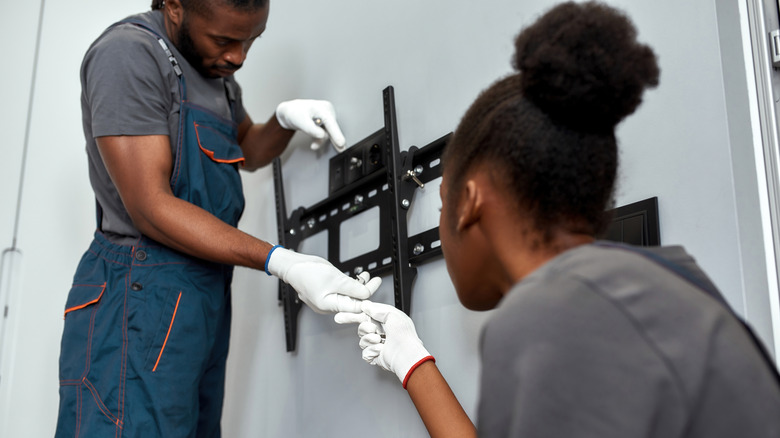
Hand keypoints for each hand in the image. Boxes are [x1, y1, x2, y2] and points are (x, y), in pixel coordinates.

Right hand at [266, 247, 380, 312]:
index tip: (376, 285)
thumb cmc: (307, 271)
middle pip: (352, 302)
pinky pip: (342, 292)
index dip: (368, 298)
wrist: (293, 265)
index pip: (354, 307)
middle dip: (365, 292)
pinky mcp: (327, 293)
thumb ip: (353, 288)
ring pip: (348, 296)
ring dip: (358, 286)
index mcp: (329, 306)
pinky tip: (356, 277)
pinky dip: (350, 285)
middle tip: (374, 280)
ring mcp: (327, 300)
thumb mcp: (335, 278)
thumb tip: (367, 294)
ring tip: (366, 276)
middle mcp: (328, 306)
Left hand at [275, 99, 346, 151]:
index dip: (336, 134)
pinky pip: (325, 133)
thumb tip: (322, 136)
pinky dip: (320, 139)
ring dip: (321, 140)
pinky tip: (315, 144)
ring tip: (313, 145)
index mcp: (322, 108)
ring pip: (328, 133)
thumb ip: (311, 129)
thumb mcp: (301, 121)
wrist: (290, 112)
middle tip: (340, 150)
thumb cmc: (294, 113)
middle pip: (332, 129)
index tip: (340, 143)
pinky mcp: (325, 122)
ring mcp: (327, 117)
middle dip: (332, 140)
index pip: (331, 123)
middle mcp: (327, 111)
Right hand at [335, 301, 433, 386]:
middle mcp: (380, 332)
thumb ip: (376, 309)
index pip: (365, 316)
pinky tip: (380, 349)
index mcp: (384, 321)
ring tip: (380, 340)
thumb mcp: (392, 314)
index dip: (352, 316)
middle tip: (373, 329)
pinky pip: (365, 352)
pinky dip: (372, 350)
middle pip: (361, 328)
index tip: (340, 317)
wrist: (406, 354)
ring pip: (362, 340)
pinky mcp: (375, 355)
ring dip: (369, 339)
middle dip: (365, 328)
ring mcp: (377, 344)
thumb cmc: (404, 335)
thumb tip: (365, 305)